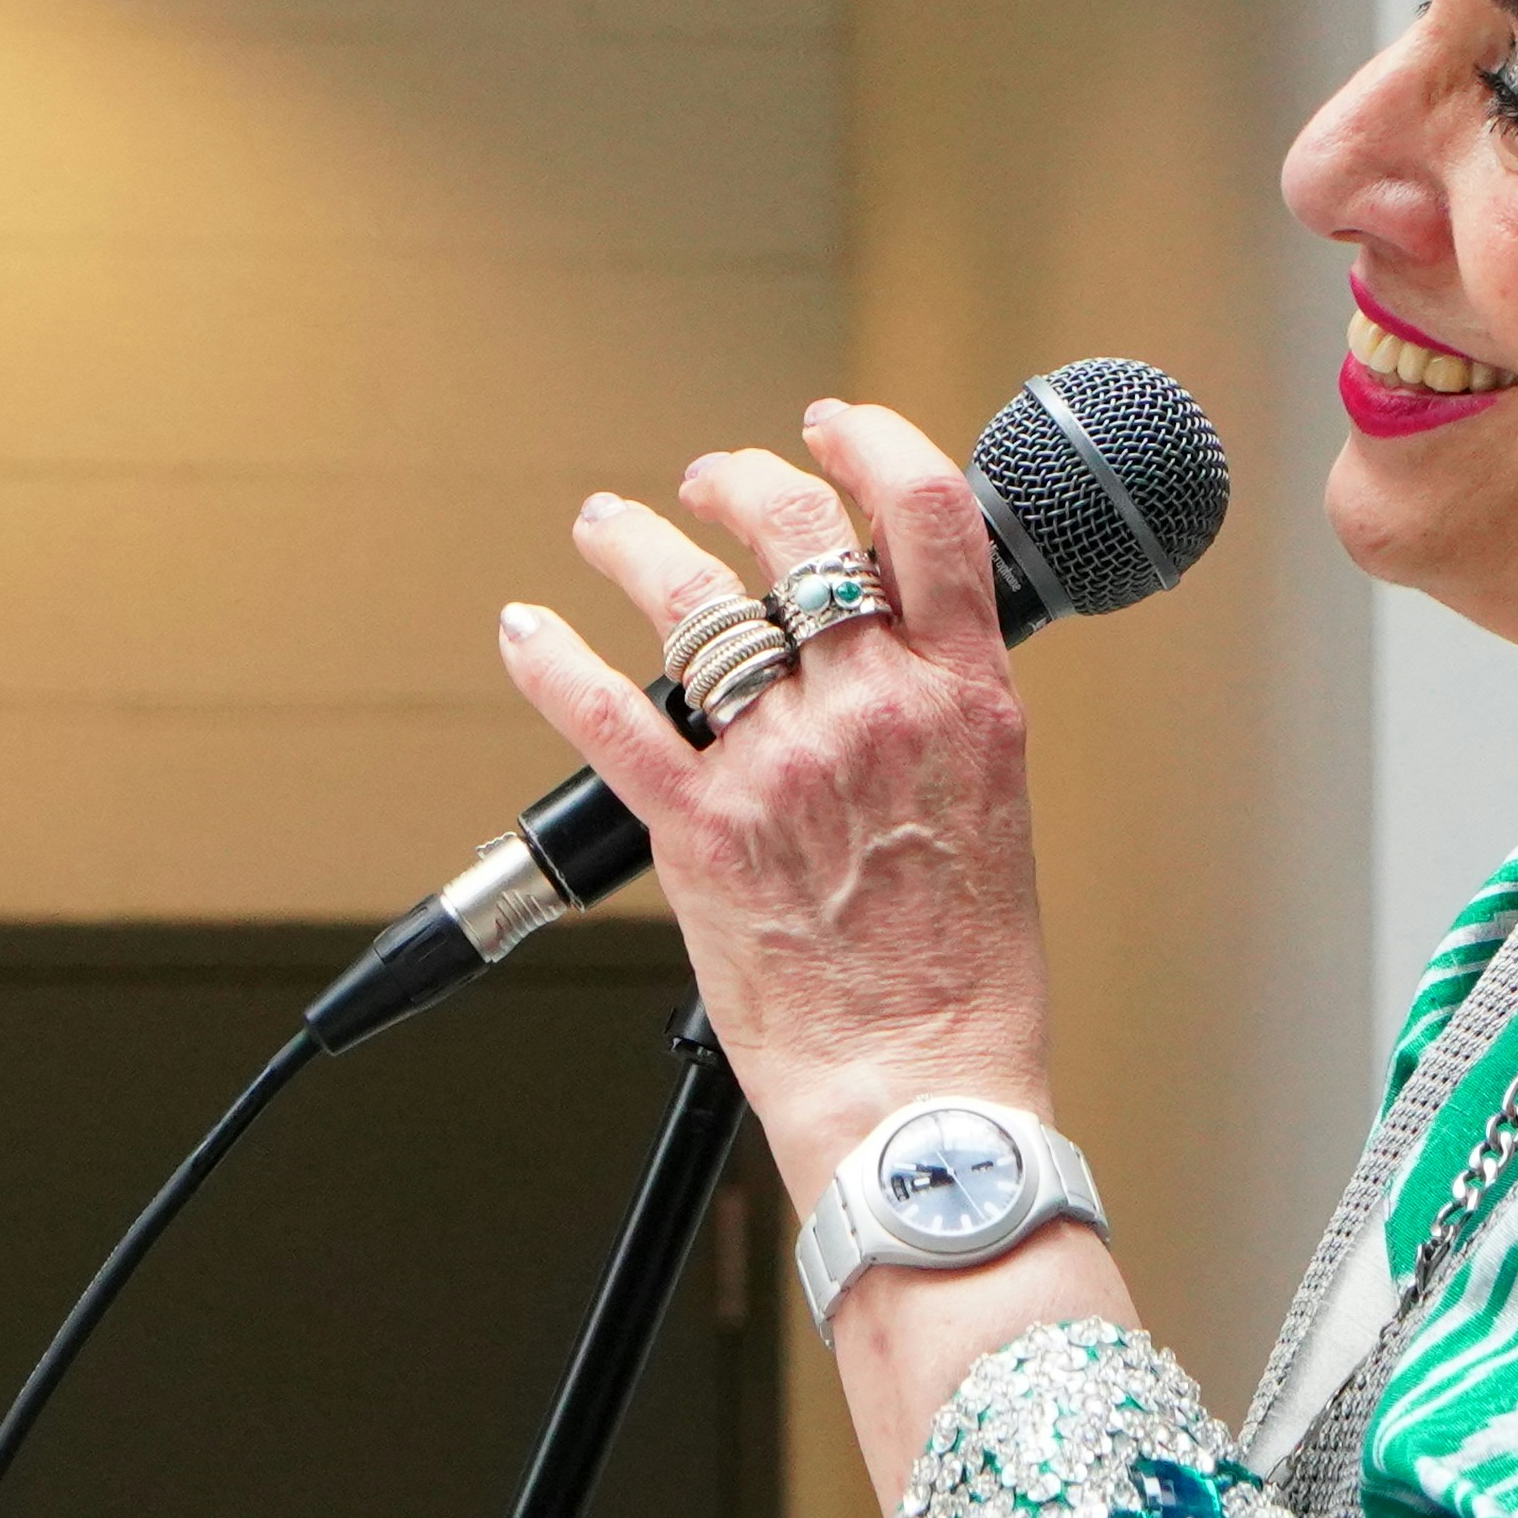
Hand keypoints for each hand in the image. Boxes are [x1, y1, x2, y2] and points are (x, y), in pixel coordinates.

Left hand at [504, 402, 1054, 1183]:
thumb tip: (896, 664)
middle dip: (742, 483)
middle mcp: (874, 712)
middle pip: (798, 536)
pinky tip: (525, 629)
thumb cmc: (968, 982)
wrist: (922, 1093)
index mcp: (966, 701)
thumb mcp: (993, 814)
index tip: (834, 424)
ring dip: (638, 544)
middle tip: (709, 479)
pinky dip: (552, 662)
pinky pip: (609, 717)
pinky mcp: (702, 832)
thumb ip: (942, 721)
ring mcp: (783, 765)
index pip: (929, 518)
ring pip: (694, 603)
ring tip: (609, 525)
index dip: (873, 444)